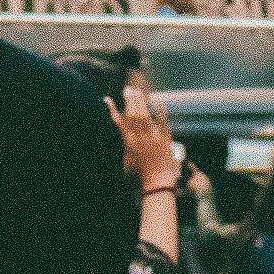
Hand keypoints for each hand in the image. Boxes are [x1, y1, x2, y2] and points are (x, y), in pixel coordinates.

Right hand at [117, 77, 181, 192]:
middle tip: (127, 89)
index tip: (107, 99)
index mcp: (128, 143)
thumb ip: (123, 152)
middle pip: (133, 115)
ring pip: (145, 116)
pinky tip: (159, 102)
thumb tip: (120, 143)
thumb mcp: (126, 165)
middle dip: (129, 101)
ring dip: (141, 102)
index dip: (113, 110)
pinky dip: (161, 112)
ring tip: (138, 91)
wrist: (157, 184)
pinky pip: (163, 123)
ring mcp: (153, 138)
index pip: (119, 123)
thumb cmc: (140, 178)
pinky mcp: (165, 140)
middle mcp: (139, 138)